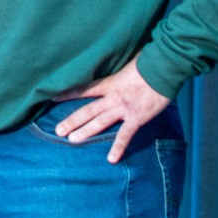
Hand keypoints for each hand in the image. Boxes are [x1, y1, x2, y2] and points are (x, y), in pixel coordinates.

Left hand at [52, 56, 170, 163]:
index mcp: (109, 83)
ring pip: (100, 123)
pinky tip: (111, 159)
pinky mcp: (137, 118)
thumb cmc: (147, 61)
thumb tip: (108, 58)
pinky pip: (125, 135)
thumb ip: (116, 67)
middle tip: (58, 131)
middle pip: (87, 110)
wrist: (164, 68)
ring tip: (71, 140)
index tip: (52, 98)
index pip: (83, 88)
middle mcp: (112, 97)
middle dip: (71, 121)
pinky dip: (118, 147)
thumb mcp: (126, 61)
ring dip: (85, 132)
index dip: (67, 93)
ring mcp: (123, 108)